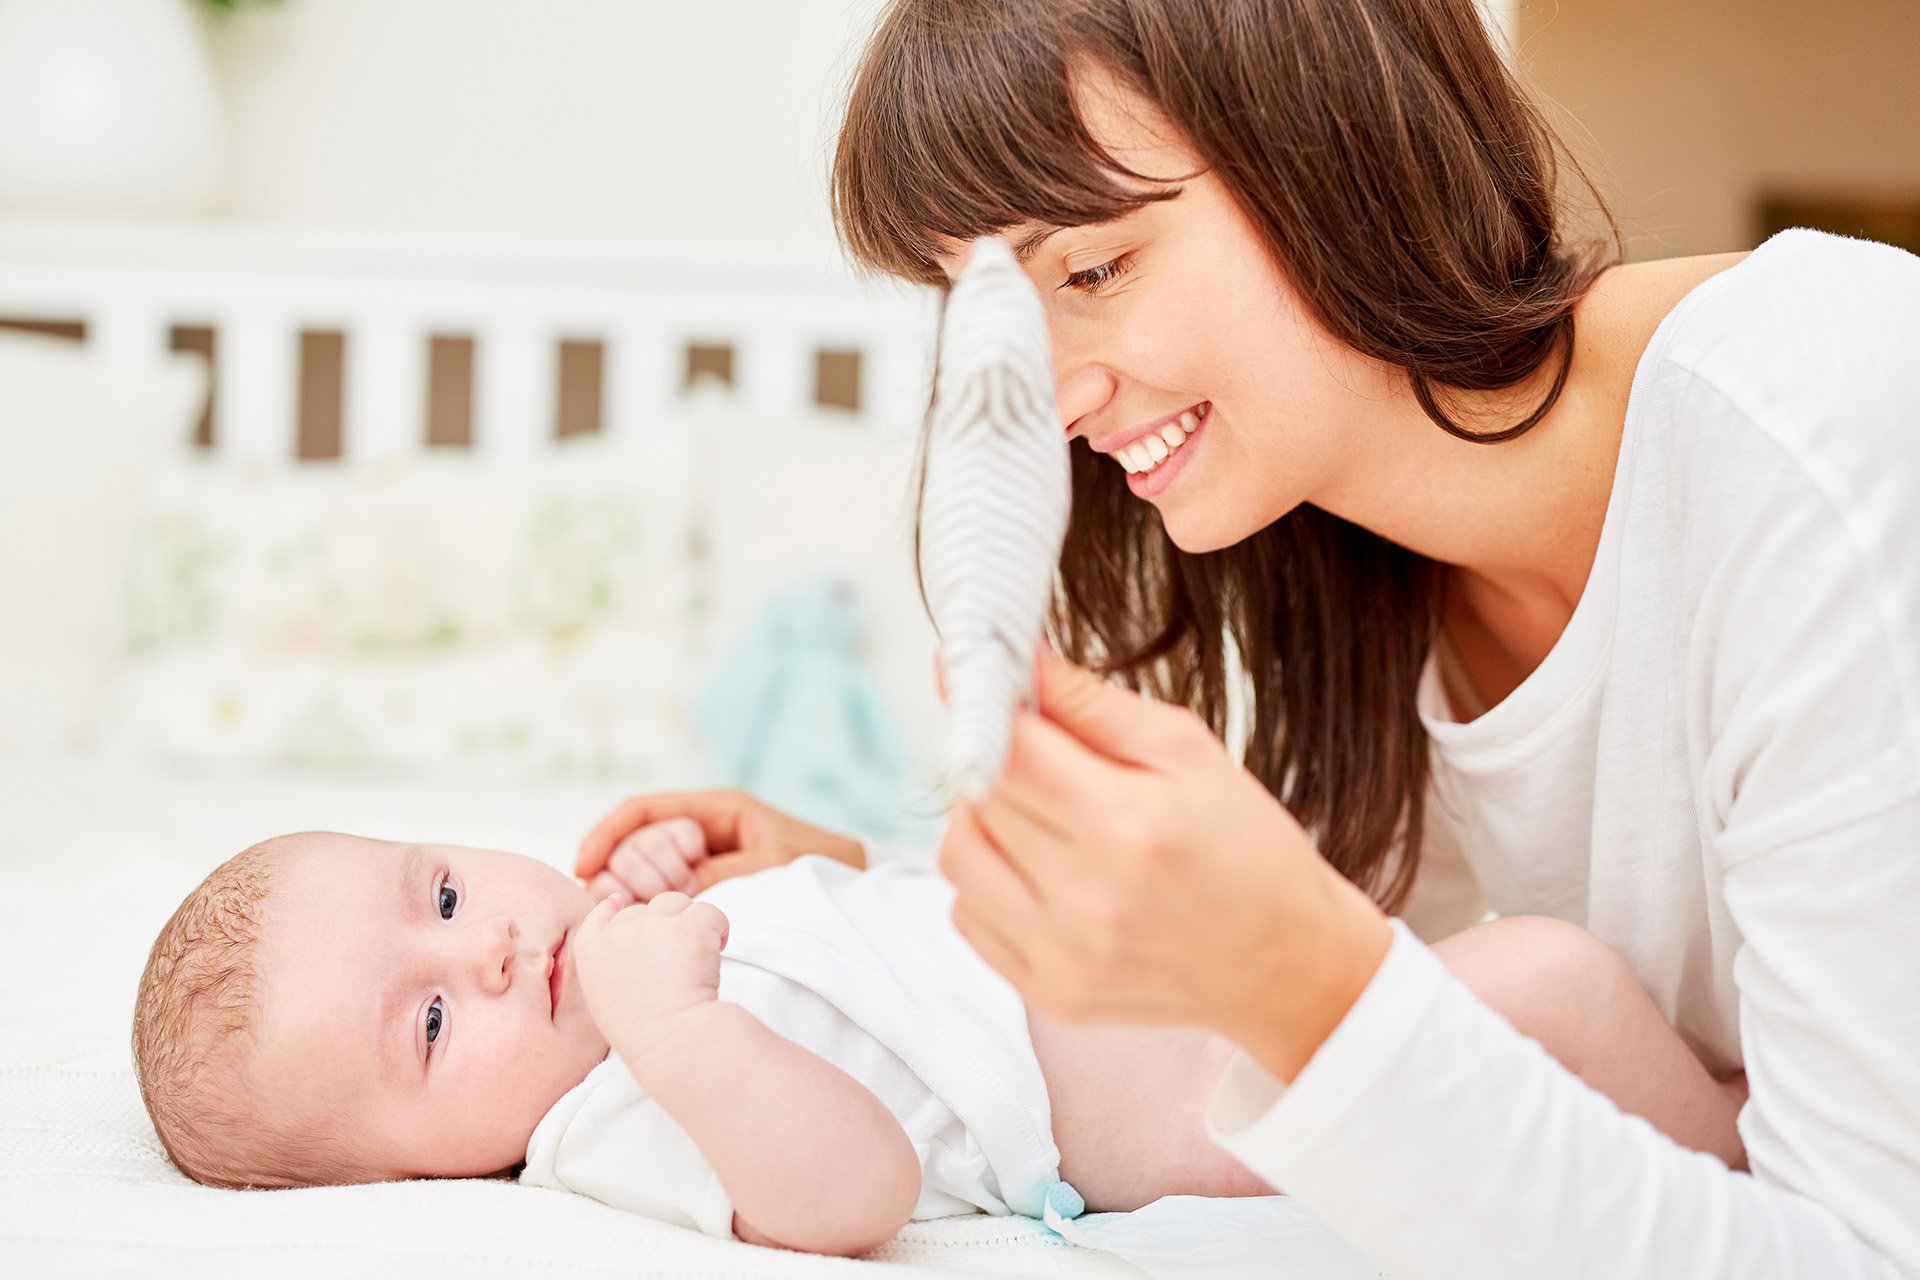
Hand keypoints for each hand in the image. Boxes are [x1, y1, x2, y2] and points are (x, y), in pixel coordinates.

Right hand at [571, 891, 731, 1059]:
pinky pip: (710, 913)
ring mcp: (653, 926)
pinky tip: (716, 955)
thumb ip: (608, 962)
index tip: (619, 904)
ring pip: (677, 903)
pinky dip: (718, 930)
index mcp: (593, 954)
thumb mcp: (605, 1000)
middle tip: (677, 963)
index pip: (598, 916)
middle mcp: (619, 932)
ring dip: (691, 923)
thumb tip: (616, 916)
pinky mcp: (688, 926)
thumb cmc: (643, 1032)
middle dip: (664, 925)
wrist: (671, 1043)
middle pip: (647, 909)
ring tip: (698, 958)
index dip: (612, 909)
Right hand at [576, 790, 864, 892]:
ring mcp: (699, 859)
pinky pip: (662, 891)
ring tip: (664, 910)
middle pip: (636, 839)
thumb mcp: (769, 866)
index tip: (584, 864)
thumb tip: (673, 893)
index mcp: (715, 809)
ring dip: (641, 889)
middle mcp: (700, 830)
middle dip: (632, 867)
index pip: (643, 809)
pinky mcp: (703, 886)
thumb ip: (721, 875)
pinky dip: (650, 906)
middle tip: (655, 898)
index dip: (608, 833)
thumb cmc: (817, 864)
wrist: (850, 882)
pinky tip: (648, 923)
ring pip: (643, 868)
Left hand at [938, 648, 1392, 1081]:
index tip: (974, 676)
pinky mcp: (1047, 991)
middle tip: (1035, 747)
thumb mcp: (1188, 750)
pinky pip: (966, 915)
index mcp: (1126, 826)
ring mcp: (1061, 956)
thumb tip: (1016, 659)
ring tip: (1038, 810)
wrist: (1287, 964)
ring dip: (981, 818)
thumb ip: (1090, 703)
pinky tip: (1038, 868)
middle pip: (978, 797)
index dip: (980, 703)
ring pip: (957, 855)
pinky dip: (986, 880)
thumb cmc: (1249, 850)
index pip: (1007, 750)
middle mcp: (1085, 899)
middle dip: (996, 756)